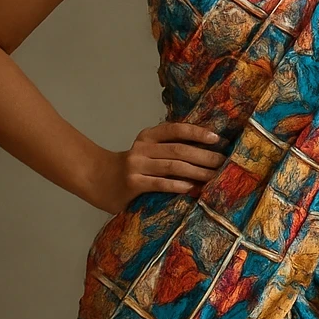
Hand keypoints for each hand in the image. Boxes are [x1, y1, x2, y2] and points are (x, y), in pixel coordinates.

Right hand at [91, 121, 227, 212]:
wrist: (96, 180)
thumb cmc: (129, 168)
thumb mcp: (145, 152)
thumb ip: (166, 149)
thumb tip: (203, 150)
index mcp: (147, 136)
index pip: (176, 129)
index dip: (197, 132)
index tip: (217, 139)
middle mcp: (142, 148)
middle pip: (179, 149)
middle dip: (204, 156)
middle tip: (222, 163)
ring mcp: (137, 166)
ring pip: (173, 166)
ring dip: (197, 172)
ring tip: (213, 177)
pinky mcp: (133, 184)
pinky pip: (161, 184)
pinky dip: (179, 185)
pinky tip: (193, 188)